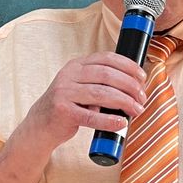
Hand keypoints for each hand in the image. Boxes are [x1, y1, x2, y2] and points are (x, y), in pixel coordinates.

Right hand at [22, 52, 148, 148]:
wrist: (40, 124)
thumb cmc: (69, 106)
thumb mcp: (81, 86)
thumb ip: (101, 82)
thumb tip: (136, 85)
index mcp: (76, 65)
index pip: (107, 58)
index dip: (128, 66)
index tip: (142, 77)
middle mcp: (69, 75)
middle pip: (108, 75)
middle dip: (130, 86)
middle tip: (142, 98)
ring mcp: (64, 92)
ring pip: (102, 94)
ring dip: (125, 102)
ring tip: (137, 110)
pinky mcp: (63, 112)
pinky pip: (91, 116)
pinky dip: (109, 120)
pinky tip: (121, 123)